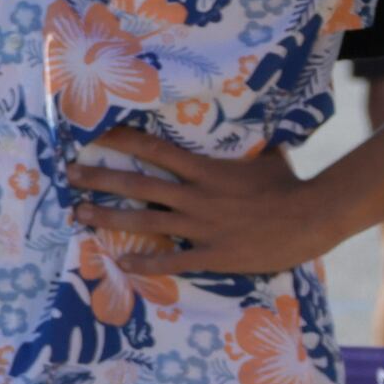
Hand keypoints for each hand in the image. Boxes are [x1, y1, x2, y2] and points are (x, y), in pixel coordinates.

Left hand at [66, 129, 342, 276]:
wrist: (313, 217)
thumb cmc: (289, 184)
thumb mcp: (264, 155)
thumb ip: (243, 143)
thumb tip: (242, 120)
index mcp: (206, 170)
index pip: (155, 149)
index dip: (123, 139)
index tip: (95, 132)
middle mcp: (196, 196)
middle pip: (138, 184)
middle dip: (101, 178)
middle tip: (70, 173)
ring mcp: (201, 227)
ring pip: (145, 221)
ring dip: (108, 218)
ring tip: (79, 213)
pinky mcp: (211, 255)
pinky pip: (170, 261)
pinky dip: (144, 264)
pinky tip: (120, 263)